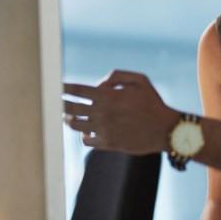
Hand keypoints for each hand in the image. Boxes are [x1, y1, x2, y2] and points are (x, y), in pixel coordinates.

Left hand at [63, 70, 179, 153]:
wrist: (165, 129)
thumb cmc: (152, 102)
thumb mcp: (140, 80)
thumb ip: (116, 76)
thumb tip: (98, 85)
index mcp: (109, 95)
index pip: (77, 90)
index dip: (63, 87)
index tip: (55, 85)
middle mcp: (103, 113)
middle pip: (71, 108)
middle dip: (61, 103)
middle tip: (57, 101)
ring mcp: (104, 129)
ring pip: (75, 125)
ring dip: (69, 119)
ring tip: (69, 116)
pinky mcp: (108, 143)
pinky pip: (86, 140)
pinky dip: (83, 135)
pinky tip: (86, 130)